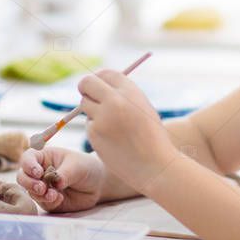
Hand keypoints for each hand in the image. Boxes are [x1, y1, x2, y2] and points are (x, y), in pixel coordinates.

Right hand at [16, 146, 105, 212]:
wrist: (97, 185)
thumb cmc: (85, 167)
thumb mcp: (77, 166)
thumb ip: (65, 173)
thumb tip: (55, 184)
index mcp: (43, 157)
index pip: (28, 158)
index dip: (28, 165)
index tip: (38, 172)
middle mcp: (39, 172)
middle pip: (23, 177)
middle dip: (29, 183)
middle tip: (42, 188)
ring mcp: (42, 187)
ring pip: (31, 192)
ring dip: (40, 195)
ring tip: (55, 195)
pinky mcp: (48, 201)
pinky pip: (42, 203)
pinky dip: (49, 202)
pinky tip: (60, 199)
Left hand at [78, 69, 177, 192]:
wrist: (155, 165)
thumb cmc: (152, 138)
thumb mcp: (142, 108)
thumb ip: (123, 96)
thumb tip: (100, 86)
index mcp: (130, 91)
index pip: (105, 73)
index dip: (99, 78)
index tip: (96, 85)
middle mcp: (115, 100)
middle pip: (87, 83)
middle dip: (84, 88)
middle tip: (86, 95)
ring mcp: (103, 117)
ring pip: (85, 105)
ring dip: (92, 112)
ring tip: (112, 127)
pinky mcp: (94, 133)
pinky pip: (89, 125)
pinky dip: (96, 130)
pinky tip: (112, 141)